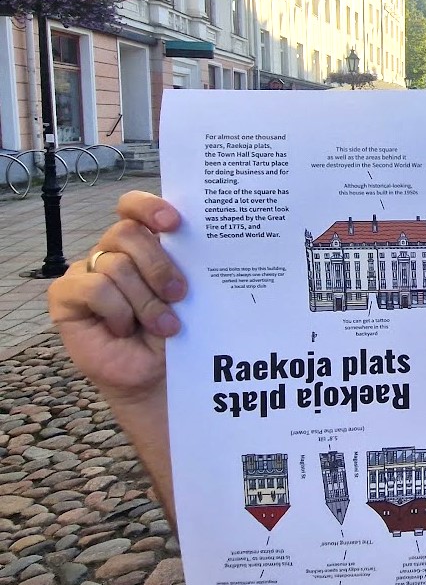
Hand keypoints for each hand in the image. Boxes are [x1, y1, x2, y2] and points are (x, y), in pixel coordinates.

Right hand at [47, 191, 184, 405]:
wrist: (158, 376)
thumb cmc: (174, 334)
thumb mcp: (187, 297)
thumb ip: (184, 266)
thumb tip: (200, 243)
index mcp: (141, 245)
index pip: (133, 208)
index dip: (149, 207)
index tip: (174, 223)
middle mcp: (112, 253)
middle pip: (127, 234)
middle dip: (158, 264)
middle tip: (179, 293)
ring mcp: (86, 273)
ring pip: (116, 265)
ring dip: (146, 301)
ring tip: (165, 326)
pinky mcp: (66, 296)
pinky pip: (94, 288)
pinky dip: (118, 311)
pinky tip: (125, 329)